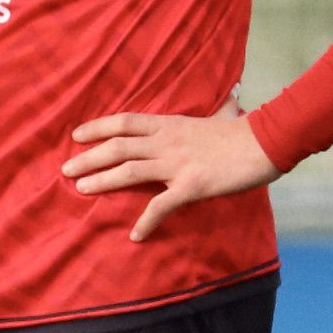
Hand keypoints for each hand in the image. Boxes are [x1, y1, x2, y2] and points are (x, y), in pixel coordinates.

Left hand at [64, 107, 277, 240]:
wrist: (267, 142)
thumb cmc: (246, 131)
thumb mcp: (225, 115)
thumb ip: (222, 109)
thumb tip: (233, 96)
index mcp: (170, 125)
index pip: (125, 122)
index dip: (97, 128)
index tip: (76, 135)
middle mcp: (167, 142)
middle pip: (118, 147)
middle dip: (89, 158)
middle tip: (66, 170)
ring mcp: (177, 163)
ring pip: (129, 171)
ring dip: (102, 181)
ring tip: (80, 191)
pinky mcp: (191, 185)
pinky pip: (161, 205)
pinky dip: (146, 221)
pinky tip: (135, 235)